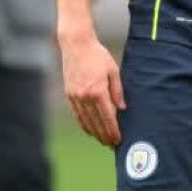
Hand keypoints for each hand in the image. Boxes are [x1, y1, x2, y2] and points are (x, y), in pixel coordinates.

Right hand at [60, 32, 124, 146]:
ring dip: (94, 133)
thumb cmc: (98, 56)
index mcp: (98, 90)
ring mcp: (75, 97)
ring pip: (85, 121)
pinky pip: (77, 115)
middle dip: (104, 135)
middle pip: (96, 123)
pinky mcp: (69, 95)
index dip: (113, 130)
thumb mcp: (113, 70)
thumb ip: (118, 91)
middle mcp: (85, 96)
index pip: (107, 117)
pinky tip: (90, 130)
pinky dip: (84, 124)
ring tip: (103, 140)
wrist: (76, 45)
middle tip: (112, 145)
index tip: (118, 139)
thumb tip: (122, 109)